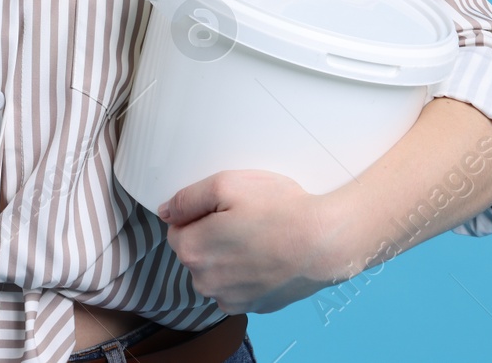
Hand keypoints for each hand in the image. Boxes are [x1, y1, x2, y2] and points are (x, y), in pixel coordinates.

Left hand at [156, 169, 340, 314]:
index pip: (177, 229)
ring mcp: (229, 299)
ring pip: (216, 271)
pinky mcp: (253, 307)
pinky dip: (246, 274)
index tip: (225, 208)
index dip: (200, 214)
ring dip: (227, 257)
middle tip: (245, 219)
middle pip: (195, 251)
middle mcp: (205, 282)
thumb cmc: (280, 210)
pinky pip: (237, 287)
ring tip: (258, 238)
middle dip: (211, 235)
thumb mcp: (227, 184)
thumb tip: (166, 211)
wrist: (325, 242)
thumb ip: (187, 198)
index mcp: (192, 251)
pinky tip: (266, 257)